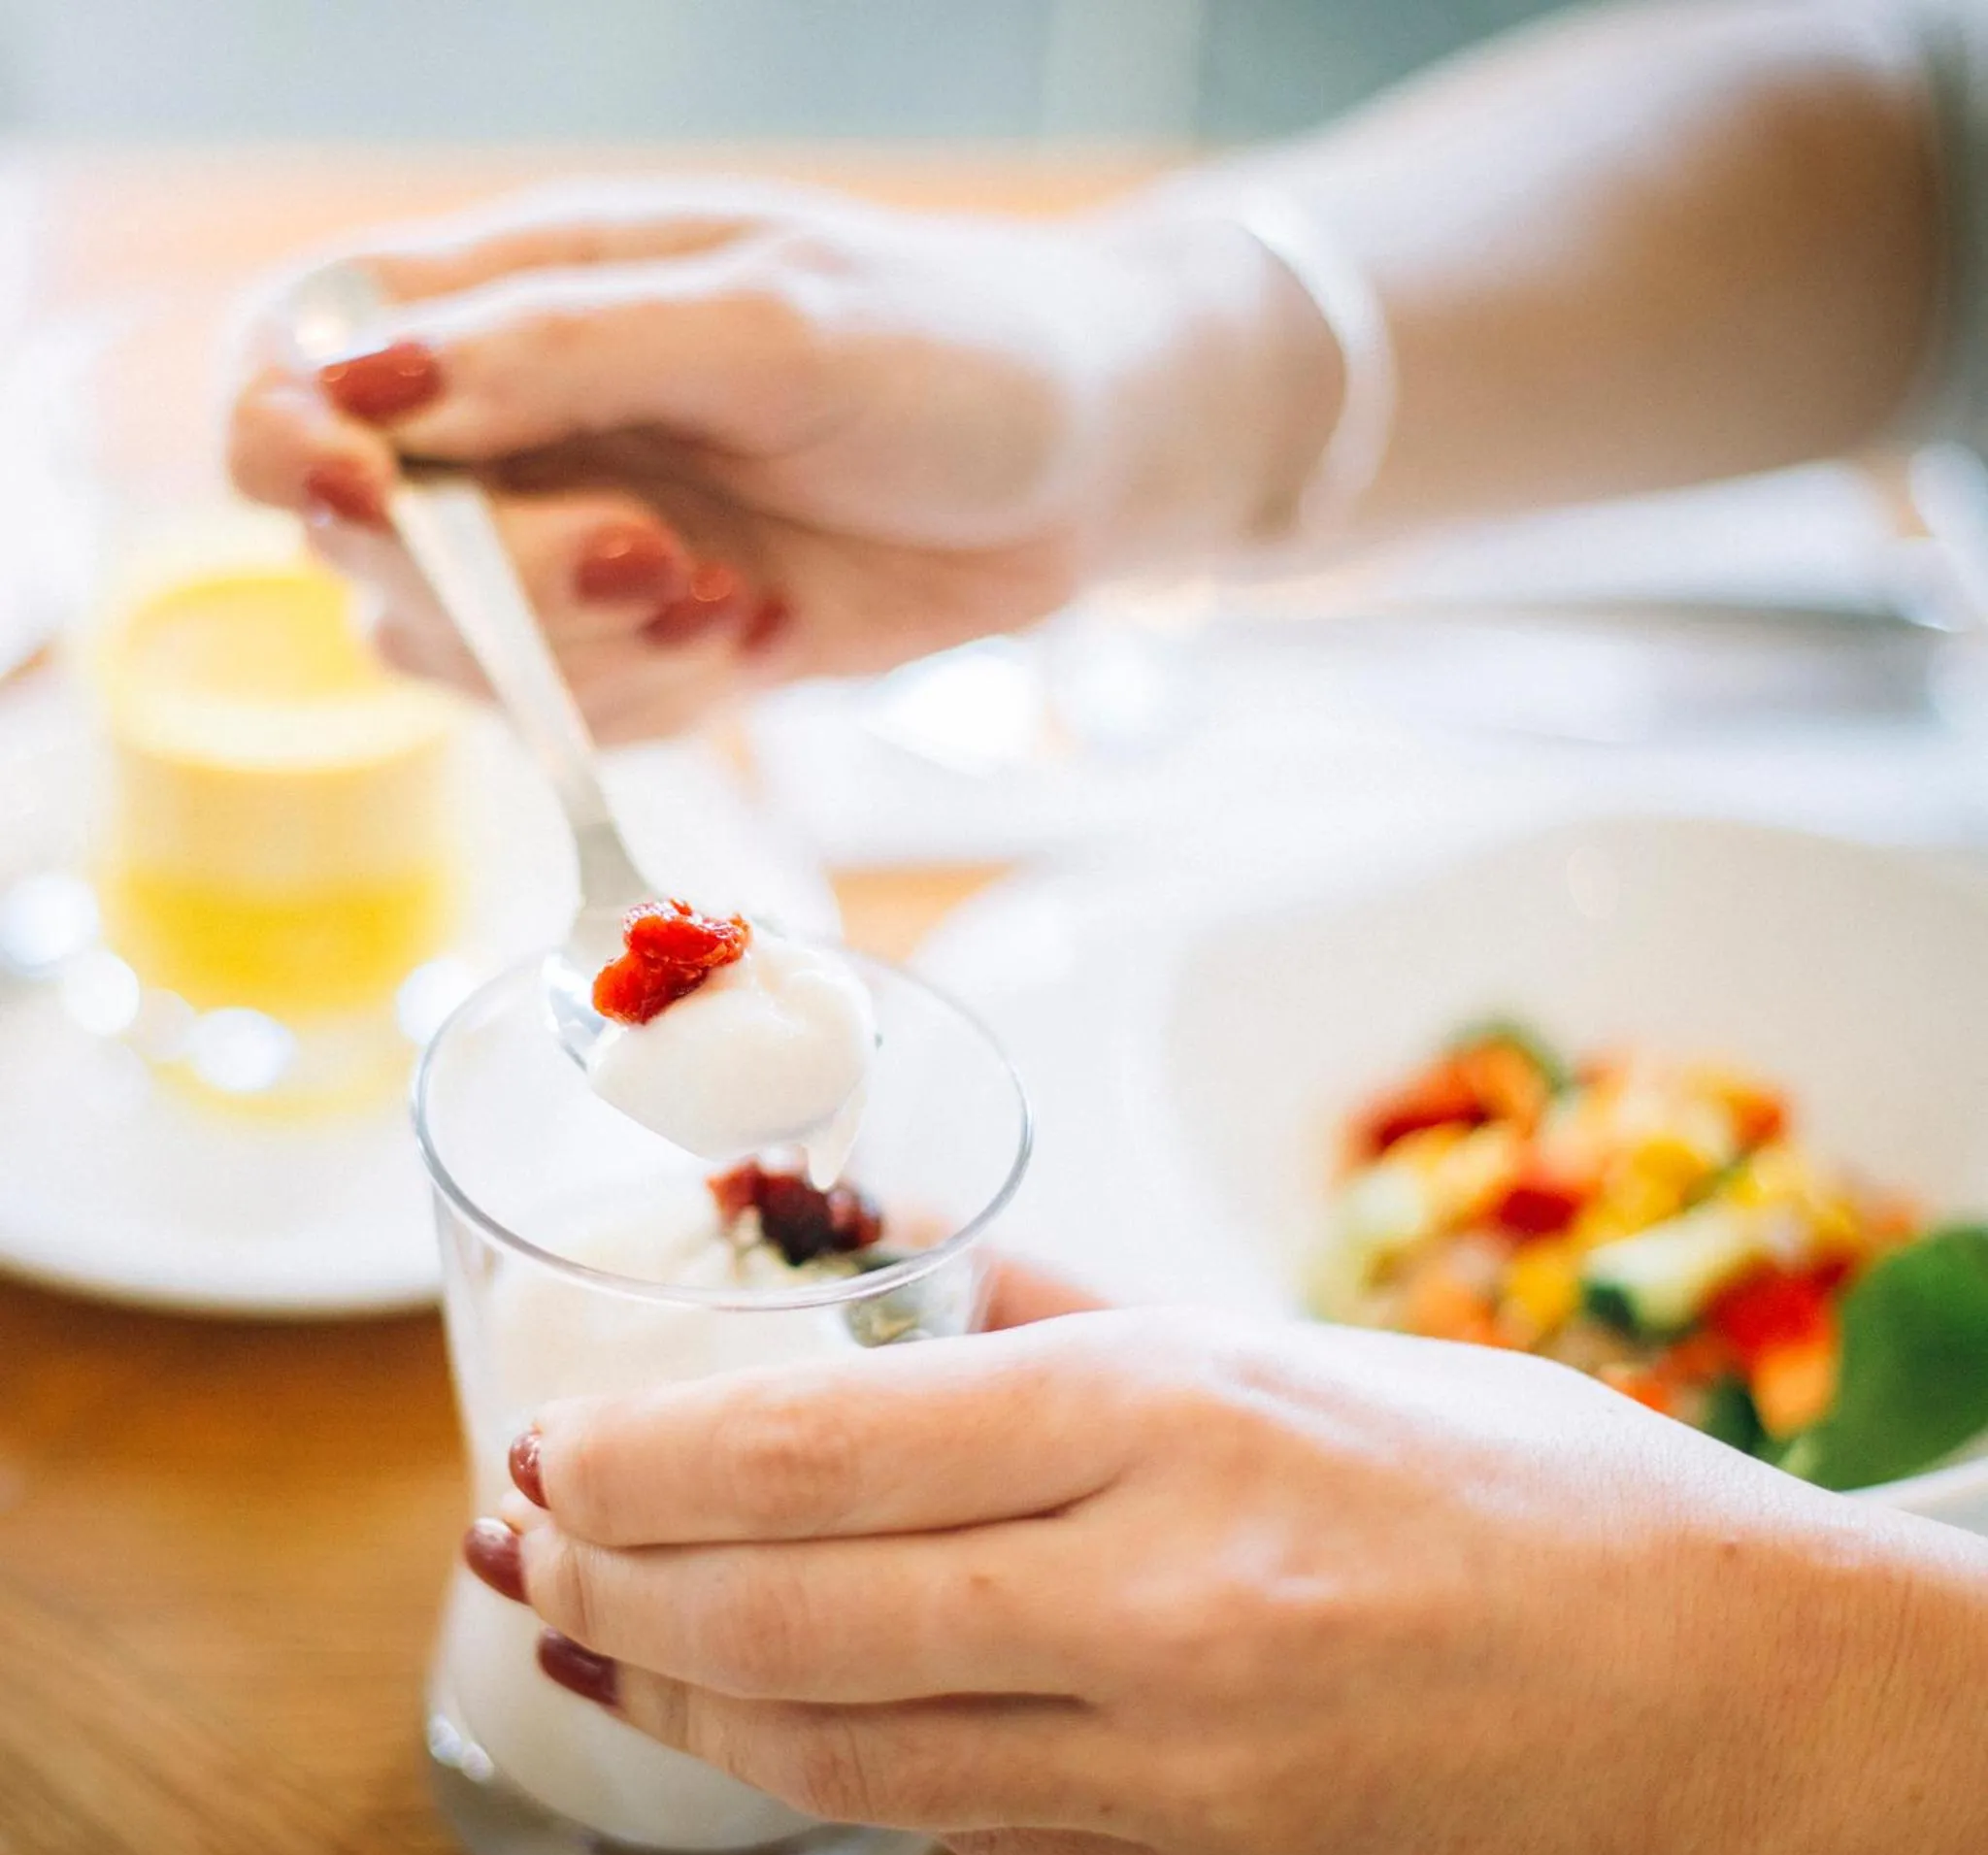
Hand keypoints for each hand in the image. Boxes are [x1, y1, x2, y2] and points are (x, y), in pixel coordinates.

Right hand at [228, 180, 1337, 737]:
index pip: (296, 357)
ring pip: (459, 658)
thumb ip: (569, 349)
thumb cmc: (958, 350)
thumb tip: (357, 385)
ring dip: (584, 659)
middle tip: (656, 556)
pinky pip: (574, 720)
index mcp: (521, 292)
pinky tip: (762, 634)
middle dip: (498, 584)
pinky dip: (658, 700)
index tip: (372, 499)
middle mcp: (525, 426)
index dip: (287, 438)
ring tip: (730, 595)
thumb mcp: (775, 323)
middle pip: (364, 543)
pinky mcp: (649, 647)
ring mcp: (579, 548)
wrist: (1090, 470)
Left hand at [472, 1300, 1987, 1854]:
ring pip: (847, 1747)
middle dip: (617, 1584)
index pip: (834, 1442)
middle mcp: (1165, 1602)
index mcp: (1181, 1415)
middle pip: (797, 1611)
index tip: (548, 1451)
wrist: (1727, 1708)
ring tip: (584, 1650)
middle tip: (519, 1550)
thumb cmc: (1518, 1488)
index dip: (652, 1458)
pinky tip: (773, 1724)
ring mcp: (1184, 1784)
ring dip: (685, 1700)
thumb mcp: (1286, 1346)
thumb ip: (1060, 1302)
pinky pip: (971, 1831)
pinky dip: (841, 1772)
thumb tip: (883, 1241)